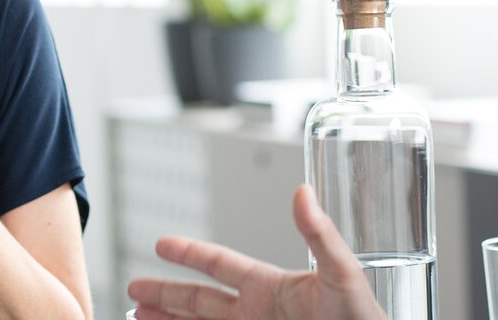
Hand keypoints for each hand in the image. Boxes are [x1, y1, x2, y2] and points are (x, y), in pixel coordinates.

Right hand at [128, 185, 385, 319]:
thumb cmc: (364, 317)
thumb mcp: (342, 273)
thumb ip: (319, 234)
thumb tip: (304, 191)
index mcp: (270, 287)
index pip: (220, 265)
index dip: (190, 253)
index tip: (162, 244)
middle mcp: (256, 313)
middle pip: (198, 301)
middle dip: (165, 294)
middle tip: (134, 288)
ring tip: (137, 317)